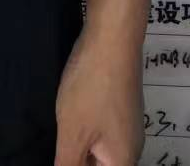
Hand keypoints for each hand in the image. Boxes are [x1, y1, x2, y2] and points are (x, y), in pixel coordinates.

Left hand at [53, 22, 143, 165]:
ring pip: (99, 146)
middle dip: (77, 156)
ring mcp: (127, 122)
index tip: (63, 150)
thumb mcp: (72, 133)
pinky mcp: (120, 102)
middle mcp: (130, 146)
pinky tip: (68, 113)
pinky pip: (101, 126)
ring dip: (78, 143)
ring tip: (60, 130)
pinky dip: (83, 125)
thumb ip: (68, 164)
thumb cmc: (92, 87)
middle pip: (101, 164)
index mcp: (122, 161)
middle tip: (59, 140)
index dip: (77, 165)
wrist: (113, 35)